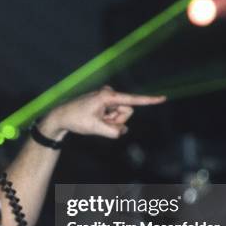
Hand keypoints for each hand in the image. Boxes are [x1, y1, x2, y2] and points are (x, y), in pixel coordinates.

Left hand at [40, 86, 165, 139]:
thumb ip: (114, 132)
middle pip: (127, 112)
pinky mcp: (105, 101)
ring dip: (111, 122)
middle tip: (100, 122)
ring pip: (121, 114)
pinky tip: (95, 118)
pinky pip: (114, 114)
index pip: (132, 100)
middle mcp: (109, 93)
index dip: (149, 100)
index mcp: (107, 97)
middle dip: (117, 121)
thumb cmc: (76, 119)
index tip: (163, 98)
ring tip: (96, 120)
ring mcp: (107, 97)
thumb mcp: (96, 129)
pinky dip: (107, 120)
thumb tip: (123, 130)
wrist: (62, 115)